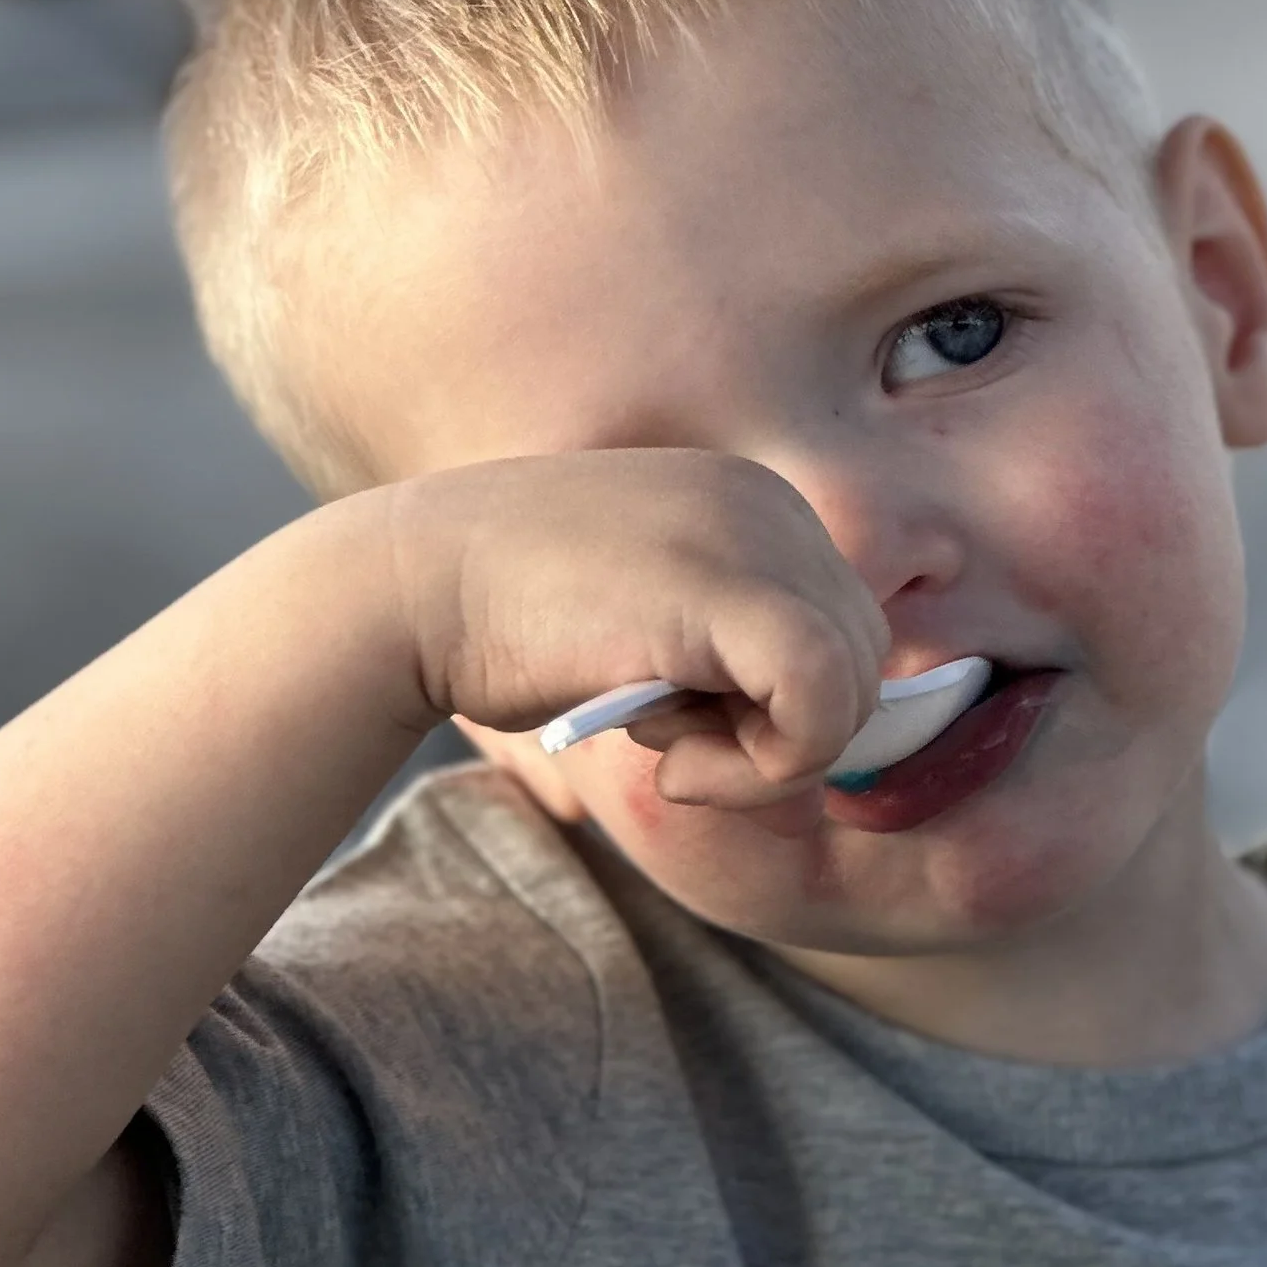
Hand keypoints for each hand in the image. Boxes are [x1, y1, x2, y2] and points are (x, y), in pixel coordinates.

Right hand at [392, 450, 889, 808]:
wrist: (405, 588)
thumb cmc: (507, 622)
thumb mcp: (646, 617)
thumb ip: (730, 648)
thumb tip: (822, 739)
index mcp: (753, 499)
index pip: (840, 626)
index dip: (784, 705)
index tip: (687, 719)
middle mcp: (769, 502)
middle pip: (861, 661)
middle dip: (781, 731)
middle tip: (671, 737)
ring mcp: (755, 538)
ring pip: (853, 690)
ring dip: (764, 756)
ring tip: (660, 740)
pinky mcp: (732, 594)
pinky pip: (825, 706)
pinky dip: (763, 767)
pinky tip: (670, 763)